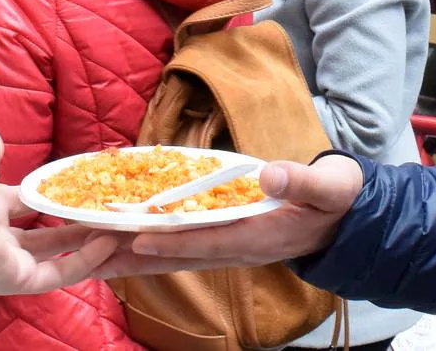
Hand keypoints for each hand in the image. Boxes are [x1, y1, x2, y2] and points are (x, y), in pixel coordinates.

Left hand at [0, 130, 119, 294]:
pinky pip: (56, 272)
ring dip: (89, 244)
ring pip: (57, 256)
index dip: (54, 197)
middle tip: (110, 214)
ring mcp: (7, 261)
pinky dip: (84, 260)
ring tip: (120, 229)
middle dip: (78, 225)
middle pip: (46, 234)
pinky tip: (108, 241)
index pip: (27, 205)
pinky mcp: (16, 279)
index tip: (83, 189)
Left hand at [94, 153, 363, 277]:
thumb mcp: (329, 187)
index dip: (174, 240)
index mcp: (259, 236)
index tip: (139, 239)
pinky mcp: (226, 238)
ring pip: (173, 255)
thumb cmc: (336, 199)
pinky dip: (151, 247)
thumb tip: (270, 175)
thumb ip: (301, 181)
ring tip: (90, 256)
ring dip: (133, 256)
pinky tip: (126, 243)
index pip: (209, 240)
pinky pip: (181, 245)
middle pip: (177, 256)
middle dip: (134, 257)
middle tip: (89, 258)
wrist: (346, 219)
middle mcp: (237, 248)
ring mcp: (230, 247)